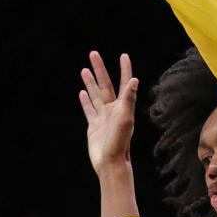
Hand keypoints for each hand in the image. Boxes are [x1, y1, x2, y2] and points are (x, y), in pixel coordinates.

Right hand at [79, 51, 138, 174]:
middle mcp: (113, 110)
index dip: (125, 69)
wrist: (110, 163)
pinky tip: (82, 92)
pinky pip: (89, 110)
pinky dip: (85, 101)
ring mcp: (103, 118)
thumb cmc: (120, 142)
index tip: (123, 55)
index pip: (124, 83)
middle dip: (99, 69)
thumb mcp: (126, 118)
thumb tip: (134, 79)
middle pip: (105, 85)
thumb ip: (128, 99)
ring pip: (95, 95)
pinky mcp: (93, 127)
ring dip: (90, 82)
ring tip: (84, 69)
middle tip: (93, 54)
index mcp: (122, 106)